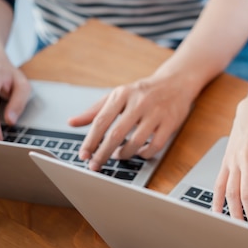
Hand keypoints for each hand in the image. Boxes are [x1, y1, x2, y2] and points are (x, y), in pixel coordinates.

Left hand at [68, 75, 191, 170]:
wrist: (175, 83)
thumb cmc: (141, 92)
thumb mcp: (117, 96)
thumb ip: (95, 110)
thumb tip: (72, 122)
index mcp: (122, 94)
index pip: (101, 120)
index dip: (91, 140)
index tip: (83, 155)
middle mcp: (139, 102)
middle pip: (116, 133)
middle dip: (103, 153)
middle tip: (95, 165)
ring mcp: (156, 112)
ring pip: (136, 141)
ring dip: (124, 154)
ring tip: (118, 155)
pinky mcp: (170, 122)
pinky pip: (156, 145)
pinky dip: (145, 153)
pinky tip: (139, 152)